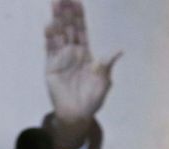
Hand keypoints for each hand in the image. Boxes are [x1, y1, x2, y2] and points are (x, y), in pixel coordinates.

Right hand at [45, 0, 121, 123]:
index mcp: (85, 54)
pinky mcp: (51, 68)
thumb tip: (119, 50)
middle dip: (66, 12)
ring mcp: (60, 59)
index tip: (77, 1)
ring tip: (55, 4)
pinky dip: (49, 38)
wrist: (78, 115)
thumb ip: (107, 65)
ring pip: (58, 35)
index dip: (79, 16)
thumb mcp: (104, 82)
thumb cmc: (92, 100)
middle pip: (68, 28)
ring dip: (56, 20)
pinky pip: (50, 50)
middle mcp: (72, 53)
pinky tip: (50, 26)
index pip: (81, 30)